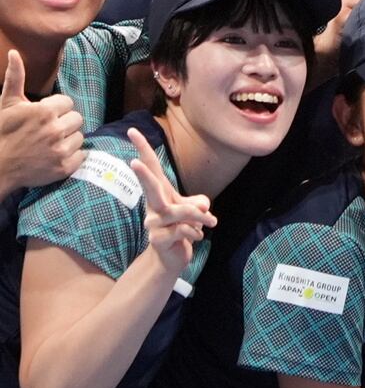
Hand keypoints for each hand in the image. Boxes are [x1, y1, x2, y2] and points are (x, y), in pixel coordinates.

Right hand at [0, 52, 83, 194]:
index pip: (68, 103)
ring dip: (68, 139)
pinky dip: (71, 156)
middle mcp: (55, 129)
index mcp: (44, 111)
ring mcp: (60, 149)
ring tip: (49, 143)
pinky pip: (81, 155)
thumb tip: (14, 53)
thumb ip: (16, 77)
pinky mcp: (64, 167)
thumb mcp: (7, 103)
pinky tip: (55, 155)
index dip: (55, 109)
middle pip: (76, 119)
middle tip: (47, 130)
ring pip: (79, 136)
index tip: (42, 116)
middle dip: (63, 122)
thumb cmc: (2, 132)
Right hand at [129, 127, 214, 277]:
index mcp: (161, 193)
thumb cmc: (183, 228)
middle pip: (151, 187)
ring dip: (200, 217)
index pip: (152, 167)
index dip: (143, 149)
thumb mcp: (193, 211)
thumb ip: (197, 203)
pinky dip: (196, 233)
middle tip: (133, 162)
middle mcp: (153, 206)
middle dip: (144, 175)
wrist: (173, 257)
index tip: (132, 130)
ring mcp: (152, 223)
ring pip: (180, 211)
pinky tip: (196, 238)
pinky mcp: (157, 239)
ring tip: (210, 222)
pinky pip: (184, 230)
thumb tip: (200, 207)